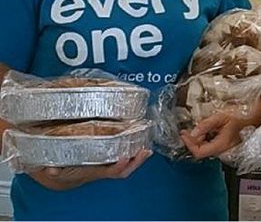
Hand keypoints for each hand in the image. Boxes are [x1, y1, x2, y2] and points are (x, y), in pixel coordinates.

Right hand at [29, 149, 151, 190]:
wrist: (65, 177)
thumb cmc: (64, 171)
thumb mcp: (57, 170)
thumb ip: (53, 170)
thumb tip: (51, 169)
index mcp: (93, 172)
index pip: (109, 171)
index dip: (119, 166)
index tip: (125, 157)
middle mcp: (103, 169)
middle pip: (124, 170)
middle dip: (135, 162)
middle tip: (145, 151)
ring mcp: (108, 165)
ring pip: (127, 165)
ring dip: (138, 157)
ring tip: (147, 148)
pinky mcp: (109, 159)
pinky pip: (125, 158)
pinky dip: (134, 152)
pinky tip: (141, 144)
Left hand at [180, 111, 242, 159]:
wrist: (257, 114)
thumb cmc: (242, 114)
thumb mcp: (221, 117)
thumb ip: (206, 125)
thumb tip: (193, 132)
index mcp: (221, 144)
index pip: (199, 152)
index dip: (189, 144)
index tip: (184, 134)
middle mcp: (223, 149)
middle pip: (202, 151)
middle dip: (193, 141)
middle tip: (188, 130)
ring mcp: (226, 147)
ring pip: (207, 148)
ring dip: (199, 139)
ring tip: (197, 128)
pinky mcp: (228, 143)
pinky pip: (213, 144)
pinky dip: (206, 138)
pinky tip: (208, 129)